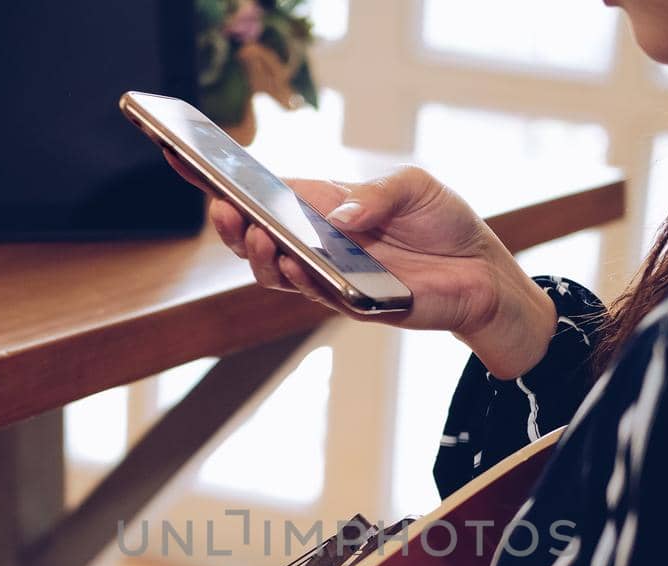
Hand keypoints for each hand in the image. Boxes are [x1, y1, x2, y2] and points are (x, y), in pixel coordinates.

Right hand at [167, 152, 557, 377]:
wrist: (485, 272)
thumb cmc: (444, 223)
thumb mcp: (414, 187)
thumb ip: (375, 195)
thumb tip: (336, 214)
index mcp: (322, 206)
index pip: (263, 193)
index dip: (221, 180)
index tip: (182, 158)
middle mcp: (317, 243)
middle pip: (254, 239)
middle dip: (232, 225)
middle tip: (223, 209)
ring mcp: (330, 276)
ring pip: (275, 274)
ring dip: (261, 256)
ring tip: (261, 238)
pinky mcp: (353, 304)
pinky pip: (316, 296)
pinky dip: (302, 279)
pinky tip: (296, 263)